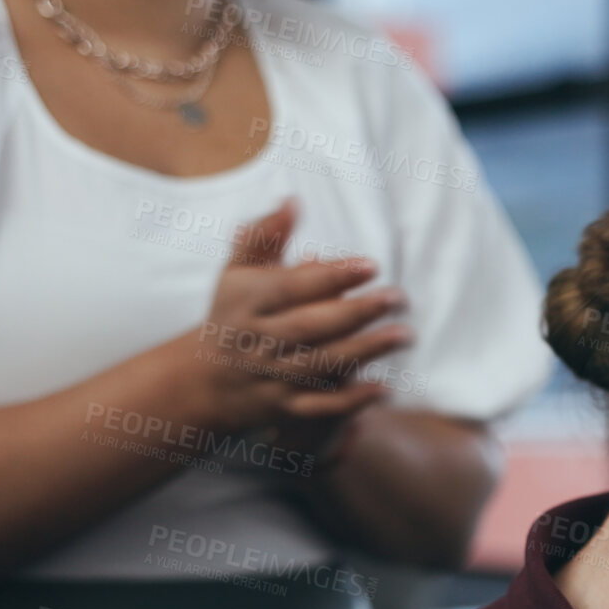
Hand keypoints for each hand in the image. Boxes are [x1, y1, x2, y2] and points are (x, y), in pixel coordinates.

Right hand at [152, 198, 411, 438]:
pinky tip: (383, 388)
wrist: (205, 378)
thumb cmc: (234, 312)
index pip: (291, 287)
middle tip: (397, 298)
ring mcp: (271, 375)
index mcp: (248, 301)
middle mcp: (258, 339)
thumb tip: (293, 202)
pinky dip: (350, 401)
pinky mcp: (284, 406)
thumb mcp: (237, 271)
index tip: (371, 266)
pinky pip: (318, 407)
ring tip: (403, 334)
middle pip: (310, 326)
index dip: (331, 277)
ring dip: (364, 351)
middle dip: (356, 313)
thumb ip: (265, 235)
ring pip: (320, 364)